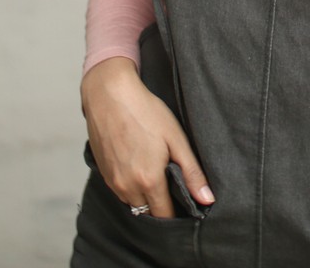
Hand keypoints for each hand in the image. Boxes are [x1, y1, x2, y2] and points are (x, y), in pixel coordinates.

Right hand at [81, 56, 214, 217]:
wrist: (110, 94)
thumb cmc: (145, 111)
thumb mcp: (176, 138)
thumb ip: (192, 172)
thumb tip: (207, 199)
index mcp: (148, 181)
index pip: (164, 216)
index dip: (176, 214)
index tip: (185, 204)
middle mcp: (127, 187)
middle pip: (147, 212)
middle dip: (160, 206)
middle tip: (173, 187)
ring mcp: (112, 181)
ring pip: (132, 203)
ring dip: (144, 197)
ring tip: (156, 174)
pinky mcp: (102, 173)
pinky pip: (120, 191)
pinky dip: (131, 186)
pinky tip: (139, 166)